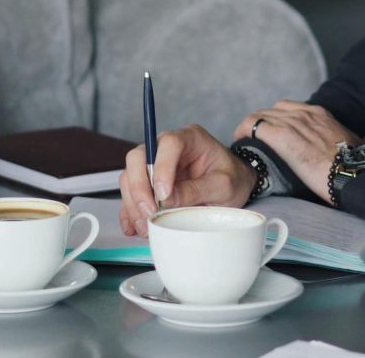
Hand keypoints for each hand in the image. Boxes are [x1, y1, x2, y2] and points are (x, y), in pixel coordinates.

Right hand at [117, 124, 255, 236]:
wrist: (235, 185)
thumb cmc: (233, 178)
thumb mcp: (223, 186)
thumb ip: (197, 190)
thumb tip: (167, 201)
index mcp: (190, 138)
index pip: (168, 144)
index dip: (161, 168)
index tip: (163, 195)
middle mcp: (166, 147)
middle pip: (138, 158)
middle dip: (139, 188)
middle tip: (149, 213)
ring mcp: (155, 164)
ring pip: (130, 176)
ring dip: (133, 203)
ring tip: (144, 227)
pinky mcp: (149, 182)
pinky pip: (131, 193)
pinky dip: (130, 211)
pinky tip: (133, 227)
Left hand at [232, 101, 363, 205]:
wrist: (353, 173)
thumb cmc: (357, 163)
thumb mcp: (360, 144)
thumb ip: (361, 139)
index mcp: (320, 114)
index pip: (288, 108)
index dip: (276, 121)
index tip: (271, 134)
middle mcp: (305, 113)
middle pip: (271, 110)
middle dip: (260, 124)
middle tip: (253, 140)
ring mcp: (293, 123)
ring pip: (259, 116)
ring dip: (249, 129)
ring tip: (244, 143)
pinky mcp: (283, 136)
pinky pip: (253, 126)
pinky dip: (243, 133)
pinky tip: (241, 144)